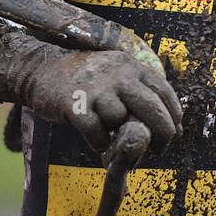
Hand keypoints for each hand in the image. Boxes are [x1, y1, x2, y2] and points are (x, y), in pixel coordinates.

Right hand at [0, 36, 183, 155]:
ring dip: (120, 136)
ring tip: (114, 139)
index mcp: (131, 66)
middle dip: (161, 134)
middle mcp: (117, 73)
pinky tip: (96, 140)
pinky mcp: (74, 103)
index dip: (173, 117)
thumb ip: (142, 93)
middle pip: (152, 109)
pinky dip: (99, 142)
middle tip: (158, 149)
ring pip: (121, 121)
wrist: (41, 69)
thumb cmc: (86, 80)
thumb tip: (174, 125)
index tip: (173, 132)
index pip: (165, 92)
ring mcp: (95, 87)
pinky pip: (96, 132)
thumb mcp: (117, 75)